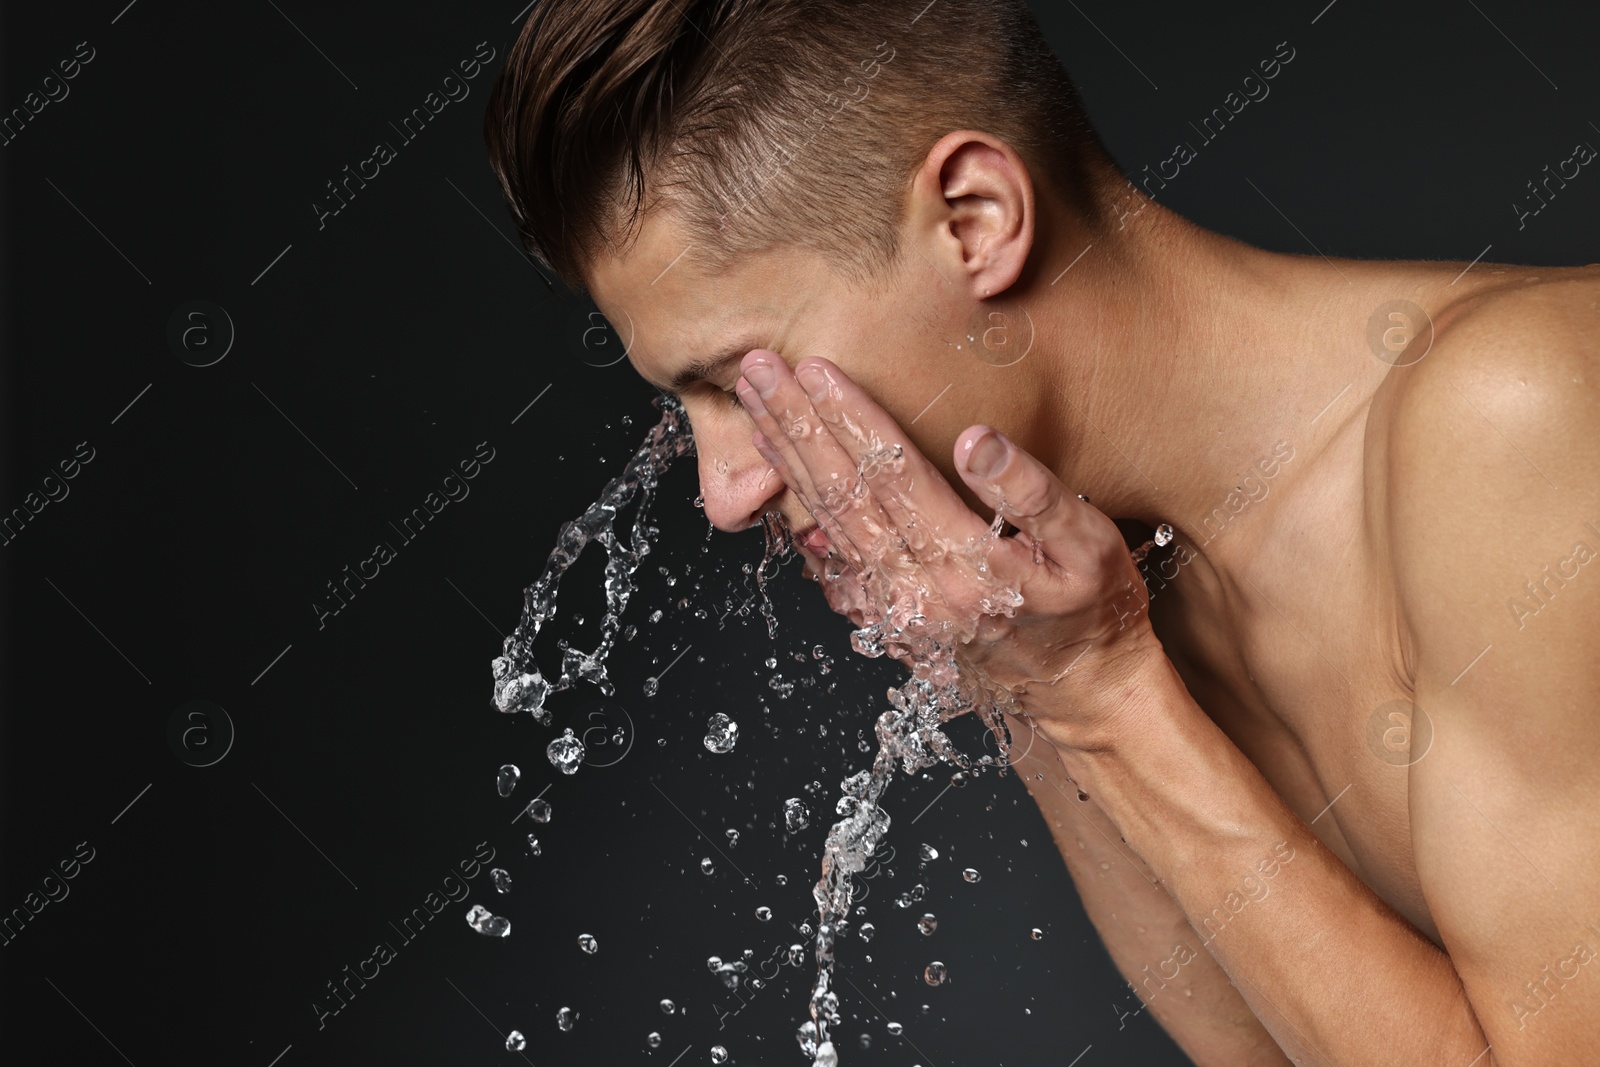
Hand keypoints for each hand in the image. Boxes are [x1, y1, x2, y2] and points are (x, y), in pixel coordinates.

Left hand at [734, 351, 1160, 749]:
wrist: (1084, 695)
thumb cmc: (1096, 611)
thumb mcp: (1092, 546)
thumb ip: (1036, 492)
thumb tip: (978, 439)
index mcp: (969, 565)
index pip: (894, 474)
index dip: (851, 416)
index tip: (814, 367)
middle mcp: (921, 591)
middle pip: (844, 496)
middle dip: (797, 427)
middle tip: (756, 370)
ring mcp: (899, 611)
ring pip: (828, 526)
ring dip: (787, 462)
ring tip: (754, 408)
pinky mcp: (890, 620)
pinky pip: (832, 559)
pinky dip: (801, 511)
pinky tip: (779, 475)